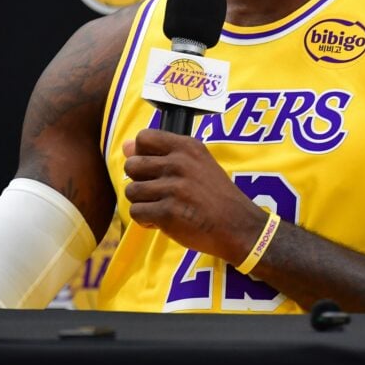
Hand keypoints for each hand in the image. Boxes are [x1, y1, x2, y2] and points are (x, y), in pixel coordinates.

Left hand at [122, 128, 266, 263]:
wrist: (237, 226)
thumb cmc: (215, 195)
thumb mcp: (196, 164)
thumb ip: (161, 153)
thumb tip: (126, 146)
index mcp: (186, 147)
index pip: (144, 137)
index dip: (142, 154)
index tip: (155, 169)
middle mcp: (179, 163)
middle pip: (132, 165)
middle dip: (140, 181)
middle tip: (159, 193)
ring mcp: (173, 188)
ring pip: (131, 191)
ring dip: (143, 203)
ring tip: (163, 207)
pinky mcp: (167, 212)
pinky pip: (136, 213)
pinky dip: (146, 221)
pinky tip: (163, 221)